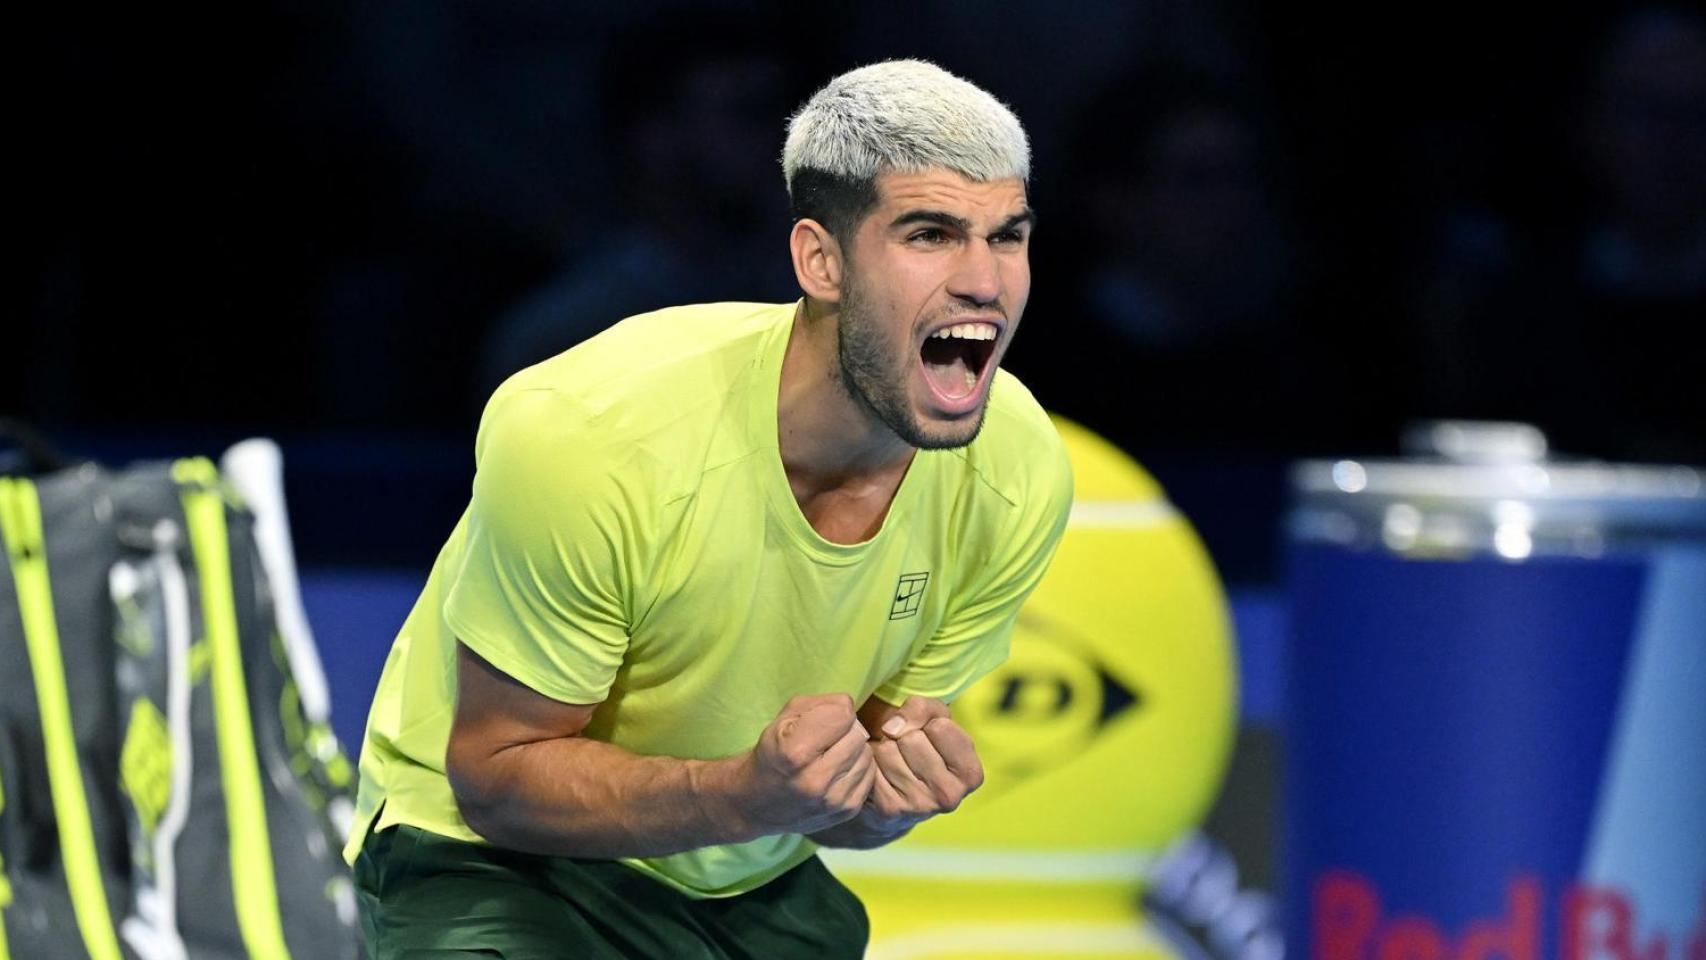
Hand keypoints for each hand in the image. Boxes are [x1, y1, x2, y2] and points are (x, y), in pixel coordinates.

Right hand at [736, 694, 875, 836]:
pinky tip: (837, 772)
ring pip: (867, 755)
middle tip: (827, 739)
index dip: (833, 711)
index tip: (821, 720)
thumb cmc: (772, 754)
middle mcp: (815, 780)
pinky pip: (869, 775)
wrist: (758, 804)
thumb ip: (819, 705)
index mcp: (795, 752)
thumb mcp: (783, 720)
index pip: (843, 714)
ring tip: (831, 756)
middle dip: (845, 731)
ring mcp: (833, 800)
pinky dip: (857, 769)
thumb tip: (850, 708)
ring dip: (852, 750)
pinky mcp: (847, 812)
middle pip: (857, 734)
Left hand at [863, 696, 983, 833]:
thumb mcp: (937, 720)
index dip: (927, 723)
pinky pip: (871, 766)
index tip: (928, 737)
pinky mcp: (890, 808)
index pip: (940, 727)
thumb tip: (891, 728)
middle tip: (908, 752)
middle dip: (904, 736)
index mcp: (970, 774)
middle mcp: (949, 795)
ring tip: (895, 762)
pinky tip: (881, 774)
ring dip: (886, 749)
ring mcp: (919, 805)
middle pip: (911, 738)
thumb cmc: (925, 750)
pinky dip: (872, 763)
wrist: (900, 794)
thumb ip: (924, 708)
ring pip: (888, 750)